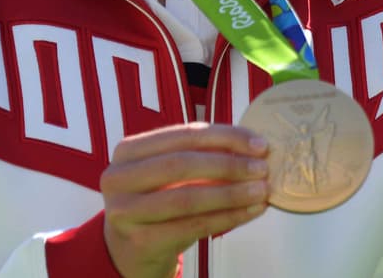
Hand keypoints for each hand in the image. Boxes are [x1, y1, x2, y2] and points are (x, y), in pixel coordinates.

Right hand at [100, 122, 269, 277]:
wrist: (131, 247)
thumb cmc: (160, 198)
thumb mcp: (171, 171)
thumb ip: (203, 154)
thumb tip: (255, 147)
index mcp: (129, 150)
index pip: (185, 135)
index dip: (226, 137)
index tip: (260, 144)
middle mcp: (119, 178)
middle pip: (182, 164)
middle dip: (229, 165)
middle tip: (262, 169)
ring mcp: (125, 211)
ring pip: (187, 199)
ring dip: (231, 194)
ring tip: (261, 192)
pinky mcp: (140, 240)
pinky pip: (192, 226)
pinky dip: (226, 218)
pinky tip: (249, 212)